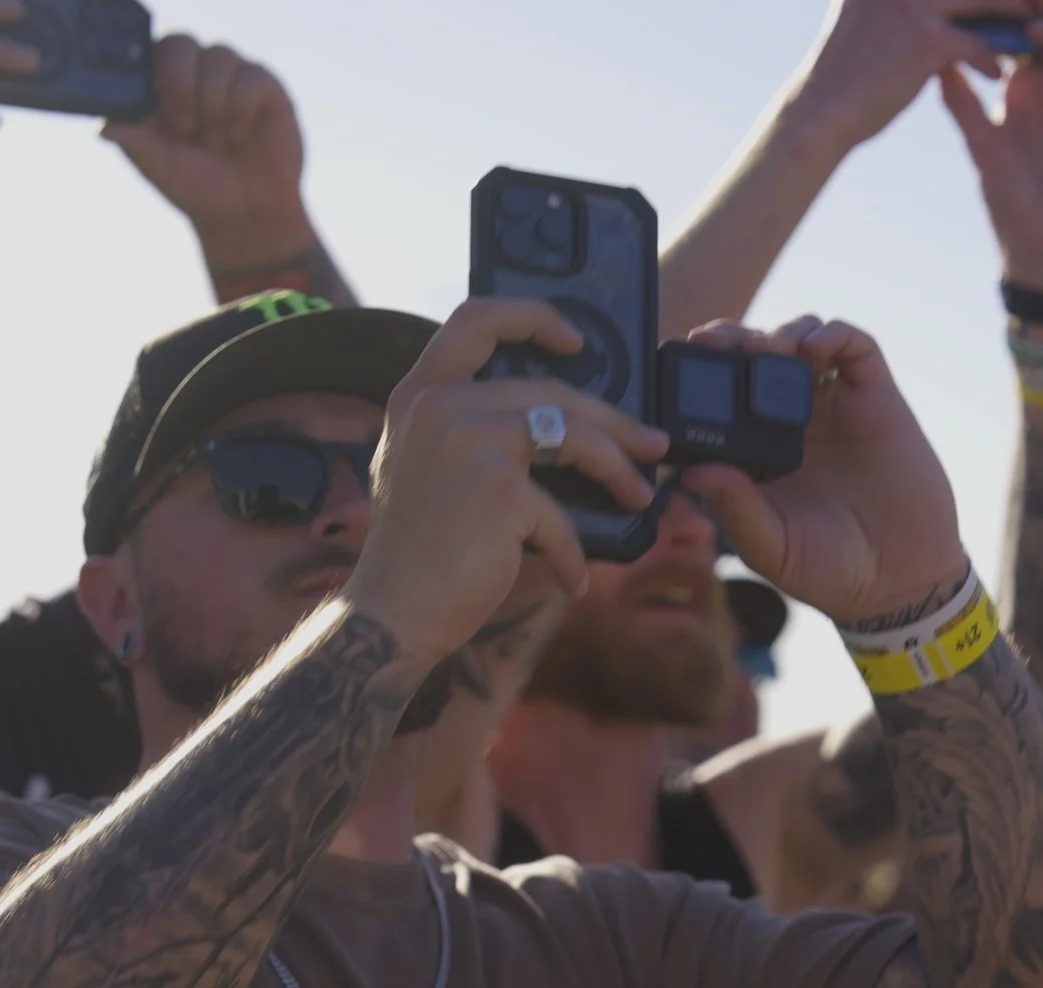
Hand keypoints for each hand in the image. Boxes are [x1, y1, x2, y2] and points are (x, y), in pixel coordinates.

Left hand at [103, 36, 313, 268]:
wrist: (245, 212)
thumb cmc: (197, 185)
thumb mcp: (160, 167)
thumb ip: (135, 143)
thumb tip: (105, 128)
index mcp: (162, 84)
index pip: (150, 52)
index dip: (151, 74)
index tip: (155, 113)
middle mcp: (195, 72)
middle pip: (180, 43)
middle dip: (179, 86)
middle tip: (184, 128)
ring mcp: (230, 76)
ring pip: (217, 57)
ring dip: (212, 104)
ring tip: (216, 140)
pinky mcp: (265, 86)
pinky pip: (250, 76)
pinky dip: (240, 109)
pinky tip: (239, 134)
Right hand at [347, 300, 666, 659]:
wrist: (390, 615)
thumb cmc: (417, 551)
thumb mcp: (426, 467)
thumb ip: (469, 430)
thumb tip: (561, 426)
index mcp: (419, 394)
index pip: (476, 319)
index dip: (532, 316)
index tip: (576, 340)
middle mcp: (439, 407)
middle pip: (551, 389)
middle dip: (614, 418)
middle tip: (652, 443)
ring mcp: (469, 442)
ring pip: (575, 434)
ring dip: (619, 467)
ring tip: (642, 494)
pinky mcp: (500, 490)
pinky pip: (561, 514)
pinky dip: (571, 552)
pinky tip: (573, 578)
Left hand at [679, 317, 966, 626]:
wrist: (901, 581)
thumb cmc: (828, 570)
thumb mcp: (771, 546)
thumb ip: (734, 509)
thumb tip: (692, 472)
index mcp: (756, 451)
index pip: (718, 395)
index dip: (698, 374)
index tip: (679, 367)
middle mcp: (791, 421)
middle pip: (754, 356)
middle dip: (731, 339)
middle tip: (714, 342)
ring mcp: (834, 406)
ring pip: (801, 341)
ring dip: (780, 333)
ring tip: (768, 348)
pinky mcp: (877, 399)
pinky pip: (856, 347)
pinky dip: (834, 334)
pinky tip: (816, 348)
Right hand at [783, 0, 1028, 152]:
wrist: (823, 110)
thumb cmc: (847, 69)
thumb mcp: (868, 14)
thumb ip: (898, 0)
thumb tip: (951, 5)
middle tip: (1030, 6)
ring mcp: (915, 4)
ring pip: (985, 1)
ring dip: (1013, 16)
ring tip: (1028, 34)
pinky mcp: (927, 39)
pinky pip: (977, 44)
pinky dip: (991, 60)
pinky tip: (996, 75)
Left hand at [939, 0, 1042, 292]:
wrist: (1036, 239)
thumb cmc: (1007, 194)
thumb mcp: (979, 143)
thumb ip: (962, 103)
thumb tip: (936, 61)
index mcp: (1025, 84)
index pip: (1023, 30)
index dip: (1012, 10)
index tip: (985, 1)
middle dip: (1042, 5)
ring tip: (1039, 31)